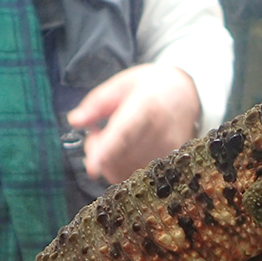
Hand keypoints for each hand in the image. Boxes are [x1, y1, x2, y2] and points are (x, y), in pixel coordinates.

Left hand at [67, 64, 201, 183]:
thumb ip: (96, 103)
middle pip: (119, 156)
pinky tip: (126, 151)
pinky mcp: (171, 163)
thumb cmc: (150, 88)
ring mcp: (167, 150)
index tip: (92, 168)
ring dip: (108, 161)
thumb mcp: (121, 85)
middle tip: (95, 133)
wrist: (187, 96)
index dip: (106, 151)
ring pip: (125, 170)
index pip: (124, 133)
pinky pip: (136, 176)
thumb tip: (74, 121)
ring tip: (114, 140)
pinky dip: (122, 168)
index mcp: (146, 105)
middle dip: (97, 150)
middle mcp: (160, 131)